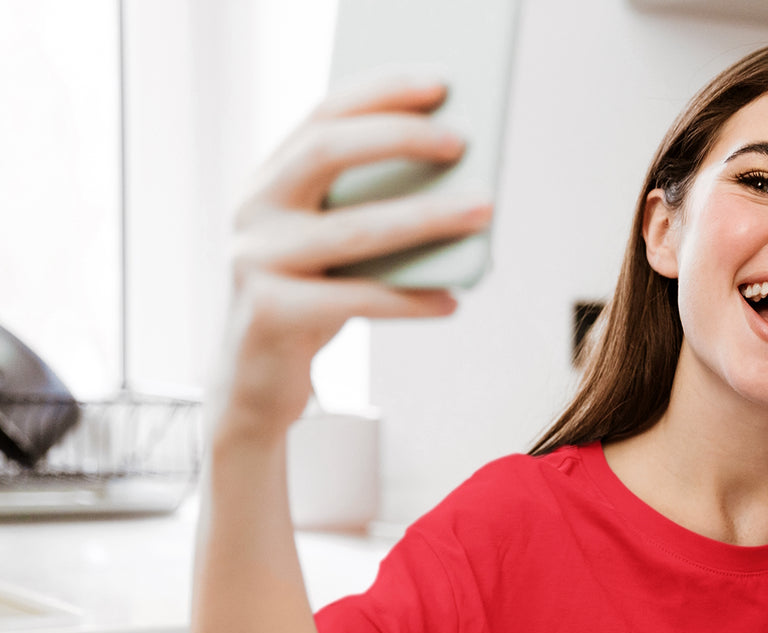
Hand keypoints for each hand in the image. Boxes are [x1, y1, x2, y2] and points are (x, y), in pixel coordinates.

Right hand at [218, 74, 491, 440]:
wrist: (256, 384)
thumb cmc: (313, 304)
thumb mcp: (336, 250)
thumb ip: (371, 211)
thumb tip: (460, 184)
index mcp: (269, 180)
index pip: (323, 115)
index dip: (380, 92)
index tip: (440, 83)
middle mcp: (253, 210)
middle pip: (327, 152)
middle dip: (399, 137)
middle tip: (461, 141)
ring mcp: (255, 261)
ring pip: (354, 230)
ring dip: (427, 218)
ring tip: (483, 212)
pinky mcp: (271, 314)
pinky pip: (356, 300)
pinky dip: (411, 301)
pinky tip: (452, 301)